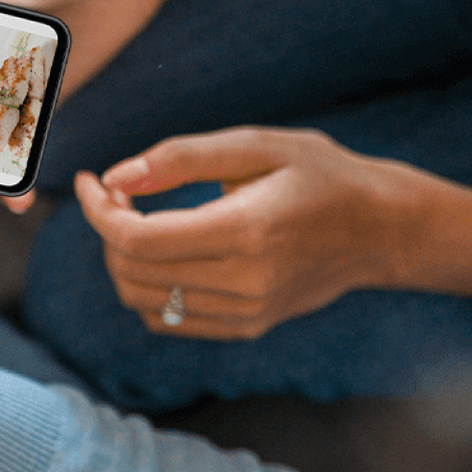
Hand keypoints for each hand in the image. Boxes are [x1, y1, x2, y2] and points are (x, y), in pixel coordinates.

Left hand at [76, 127, 408, 339]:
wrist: (382, 229)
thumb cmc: (320, 175)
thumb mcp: (257, 145)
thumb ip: (181, 158)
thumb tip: (115, 177)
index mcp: (247, 231)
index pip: (137, 239)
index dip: (98, 211)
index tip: (90, 181)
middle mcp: (245, 282)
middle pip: (131, 272)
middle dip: (107, 229)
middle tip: (118, 192)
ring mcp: (246, 312)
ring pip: (141, 300)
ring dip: (121, 258)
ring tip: (138, 219)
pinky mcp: (245, 326)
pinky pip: (166, 319)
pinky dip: (145, 287)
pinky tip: (163, 252)